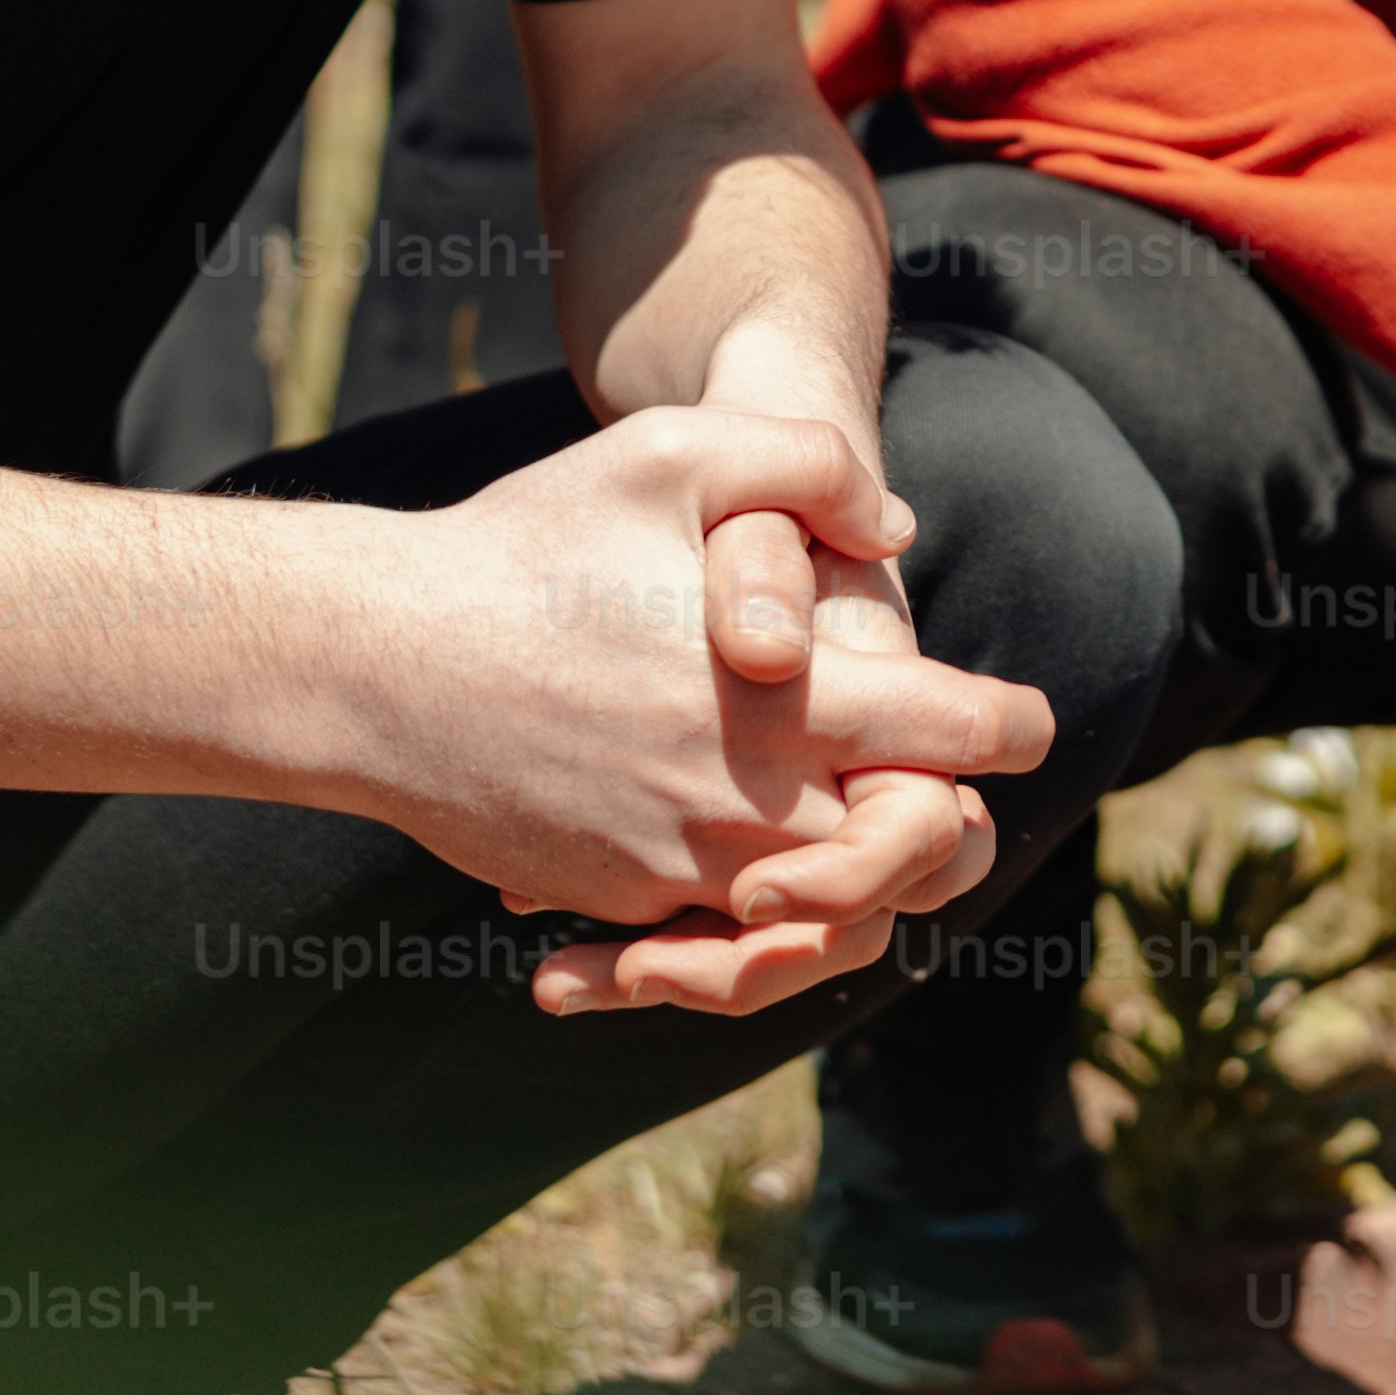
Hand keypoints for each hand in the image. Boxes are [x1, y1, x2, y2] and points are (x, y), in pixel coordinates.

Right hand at [362, 404, 1044, 1013]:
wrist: (373, 664)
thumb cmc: (525, 544)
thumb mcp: (671, 454)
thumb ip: (806, 466)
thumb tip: (895, 532)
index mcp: (789, 700)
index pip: (956, 737)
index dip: (1010, 723)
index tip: (1022, 717)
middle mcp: (753, 803)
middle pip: (916, 853)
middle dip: (946, 818)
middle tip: (945, 779)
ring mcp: (685, 869)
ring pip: (830, 916)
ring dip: (861, 877)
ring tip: (864, 824)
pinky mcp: (624, 900)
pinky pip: (726, 940)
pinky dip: (758, 920)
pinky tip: (752, 868)